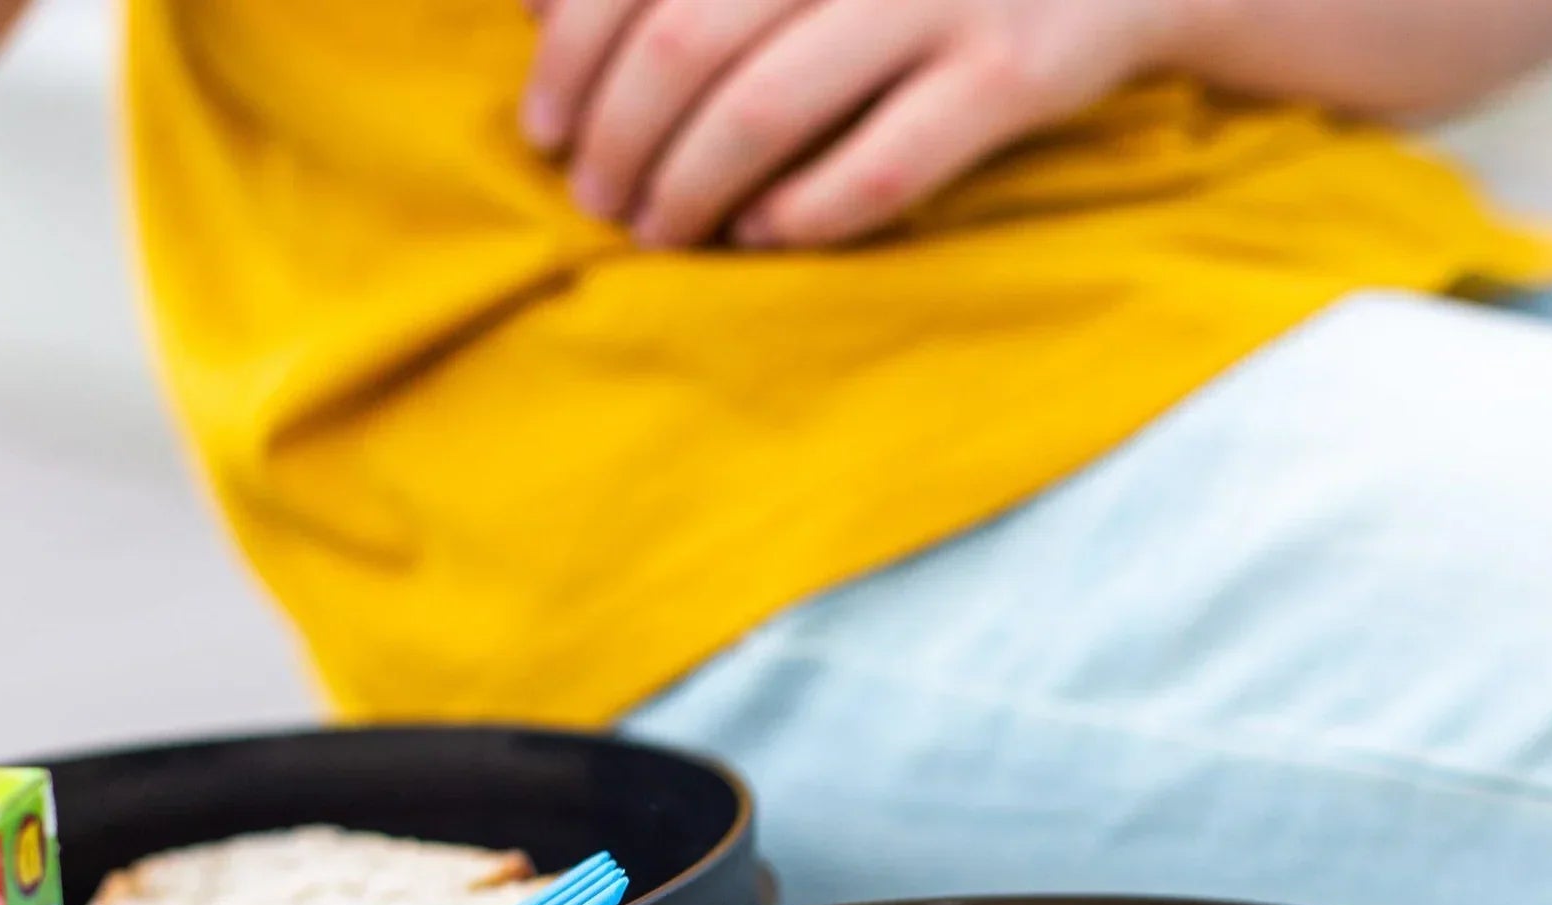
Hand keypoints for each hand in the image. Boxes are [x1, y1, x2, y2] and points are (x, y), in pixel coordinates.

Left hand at [520, 0, 1183, 248]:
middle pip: (682, 44)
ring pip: (762, 113)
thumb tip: (536, 6)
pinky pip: (877, 168)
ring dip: (685, 193)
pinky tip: (757, 235)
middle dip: (617, 140)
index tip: (542, 125)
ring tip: (657, 232)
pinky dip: (797, 215)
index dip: (570, 53)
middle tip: (595, 196)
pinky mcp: (1015, 71)